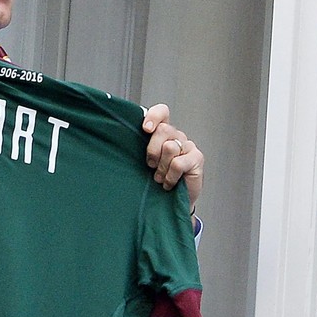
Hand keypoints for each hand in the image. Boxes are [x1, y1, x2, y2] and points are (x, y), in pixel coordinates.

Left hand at [143, 104, 203, 226]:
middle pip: (162, 130)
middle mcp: (176, 136)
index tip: (145, 129)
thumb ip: (137, 148)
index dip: (153, 116)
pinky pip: (178, 163)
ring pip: (170, 147)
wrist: (170, 204)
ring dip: (162, 167)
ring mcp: (188, 146)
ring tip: (160, 178)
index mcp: (162, 133)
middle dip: (152, 150)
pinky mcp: (197, 158)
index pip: (162, 113)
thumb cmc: (154, 182)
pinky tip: (169, 183)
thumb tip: (119, 140)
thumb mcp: (143, 163)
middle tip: (150, 166)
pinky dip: (171, 176)